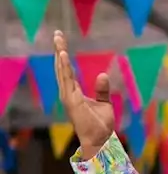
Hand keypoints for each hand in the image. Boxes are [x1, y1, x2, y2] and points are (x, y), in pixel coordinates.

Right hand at [53, 30, 114, 156]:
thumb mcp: (104, 103)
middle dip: (58, 50)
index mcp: (74, 93)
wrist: (100, 140)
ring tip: (58, 40)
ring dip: (59, 55)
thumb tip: (102, 74)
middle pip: (61, 68)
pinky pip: (67, 80)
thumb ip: (102, 90)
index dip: (63, 56)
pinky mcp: (71, 100)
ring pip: (62, 71)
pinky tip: (62, 55)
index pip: (67, 70)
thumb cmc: (101, 125)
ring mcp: (68, 96)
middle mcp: (68, 93)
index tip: (61, 41)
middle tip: (57, 34)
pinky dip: (64, 67)